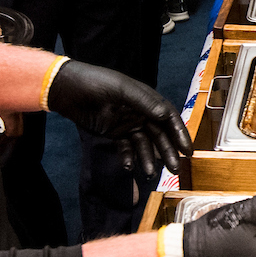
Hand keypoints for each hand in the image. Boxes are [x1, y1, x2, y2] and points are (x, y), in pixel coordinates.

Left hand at [45, 59, 191, 181]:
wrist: (68, 89)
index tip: (187, 151)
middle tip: (175, 170)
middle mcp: (141, 112)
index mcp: (146, 99)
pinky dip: (128, 158)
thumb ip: (144, 102)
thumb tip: (164, 115)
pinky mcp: (114, 133)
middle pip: (159, 135)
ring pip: (144, 145)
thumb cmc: (96, 83)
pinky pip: (125, 148)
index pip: (169, 118)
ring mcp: (127, 124)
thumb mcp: (121, 89)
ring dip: (148, 159)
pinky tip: (128, 167)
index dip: (180, 134)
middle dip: (167, 152)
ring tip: (149, 174)